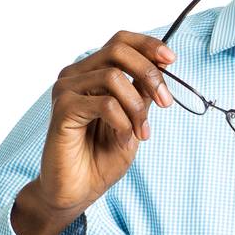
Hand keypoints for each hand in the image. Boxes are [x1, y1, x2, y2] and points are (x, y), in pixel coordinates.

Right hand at [15, 30, 176, 234]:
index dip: (148, 45)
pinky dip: (122, 121)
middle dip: (149, 74)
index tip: (171, 60)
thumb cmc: (101, 159)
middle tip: (166, 103)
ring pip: (113, 76)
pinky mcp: (63, 109)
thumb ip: (142, 96)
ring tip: (141, 132)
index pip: (120, 42)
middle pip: (118, 51)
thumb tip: (161, 67)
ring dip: (136, 106)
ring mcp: (67, 90)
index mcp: (93, 74)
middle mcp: (77, 76)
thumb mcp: (134, 123)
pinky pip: (103, 103)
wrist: (77, 192)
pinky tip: (124, 138)